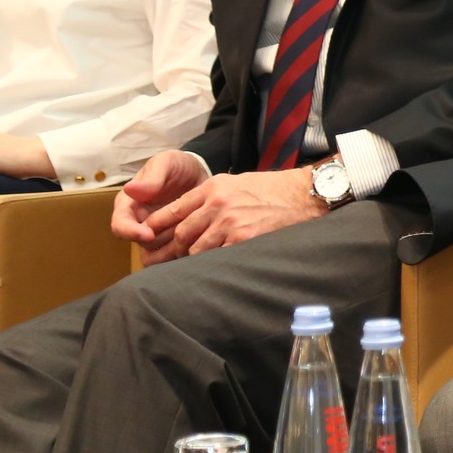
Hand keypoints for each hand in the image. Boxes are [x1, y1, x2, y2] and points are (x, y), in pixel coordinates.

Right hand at [111, 150, 210, 263]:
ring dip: (172, 246)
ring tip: (192, 231)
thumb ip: (151, 177)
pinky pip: (173, 253)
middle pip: (139, 243)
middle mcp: (139, 222)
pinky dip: (184, 249)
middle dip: (158, 241)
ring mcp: (156, 232)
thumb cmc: (177, 166)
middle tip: (179, 232)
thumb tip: (130, 189)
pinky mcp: (173, 239)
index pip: (120, 226)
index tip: (149, 235)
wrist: (200, 172)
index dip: (131, 233)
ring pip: (157, 252)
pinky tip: (197, 240)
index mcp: (129, 205)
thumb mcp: (165, 163)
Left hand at [138, 167, 325, 260]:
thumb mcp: (236, 183)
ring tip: (192, 268)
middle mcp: (217, 204)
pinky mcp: (243, 239)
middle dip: (173, 251)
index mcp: (213, 188)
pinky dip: (212, 265)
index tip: (147, 240)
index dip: (156, 228)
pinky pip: (216, 258)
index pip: (172, 210)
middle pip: (181, 234)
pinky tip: (213, 268)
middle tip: (168, 261)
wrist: (304, 194)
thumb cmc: (272, 190)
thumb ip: (210, 198)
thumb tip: (186, 218)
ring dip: (192, 261)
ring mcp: (229, 222)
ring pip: (195, 251)